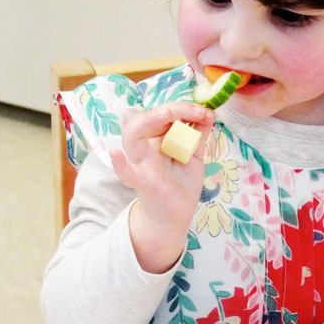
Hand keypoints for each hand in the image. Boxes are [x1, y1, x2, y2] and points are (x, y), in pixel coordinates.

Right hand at [109, 103, 214, 272]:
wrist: (176, 214)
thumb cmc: (182, 182)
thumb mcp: (194, 155)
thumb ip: (198, 135)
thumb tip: (208, 113)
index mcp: (158, 137)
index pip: (165, 114)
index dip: (185, 108)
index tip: (206, 112)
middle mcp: (146, 145)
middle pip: (149, 118)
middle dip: (173, 109)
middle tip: (195, 111)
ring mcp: (141, 162)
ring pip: (132, 137)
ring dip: (147, 121)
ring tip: (166, 114)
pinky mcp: (141, 182)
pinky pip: (126, 173)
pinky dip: (119, 164)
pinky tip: (115, 155)